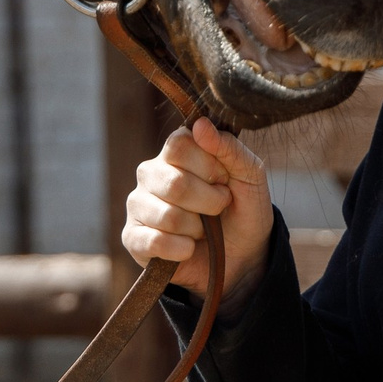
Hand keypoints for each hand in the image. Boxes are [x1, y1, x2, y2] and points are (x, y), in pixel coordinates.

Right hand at [121, 119, 273, 299]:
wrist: (243, 256)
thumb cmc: (243, 209)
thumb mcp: (250, 175)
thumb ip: (229, 147)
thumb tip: (200, 125)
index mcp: (175, 151)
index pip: (179, 146)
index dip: (209, 167)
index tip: (224, 180)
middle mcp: (150, 173)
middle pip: (175, 183)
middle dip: (210, 203)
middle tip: (218, 209)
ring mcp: (138, 205)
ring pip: (168, 216)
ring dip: (197, 229)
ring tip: (202, 230)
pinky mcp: (132, 237)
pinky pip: (154, 242)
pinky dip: (182, 249)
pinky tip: (188, 248)